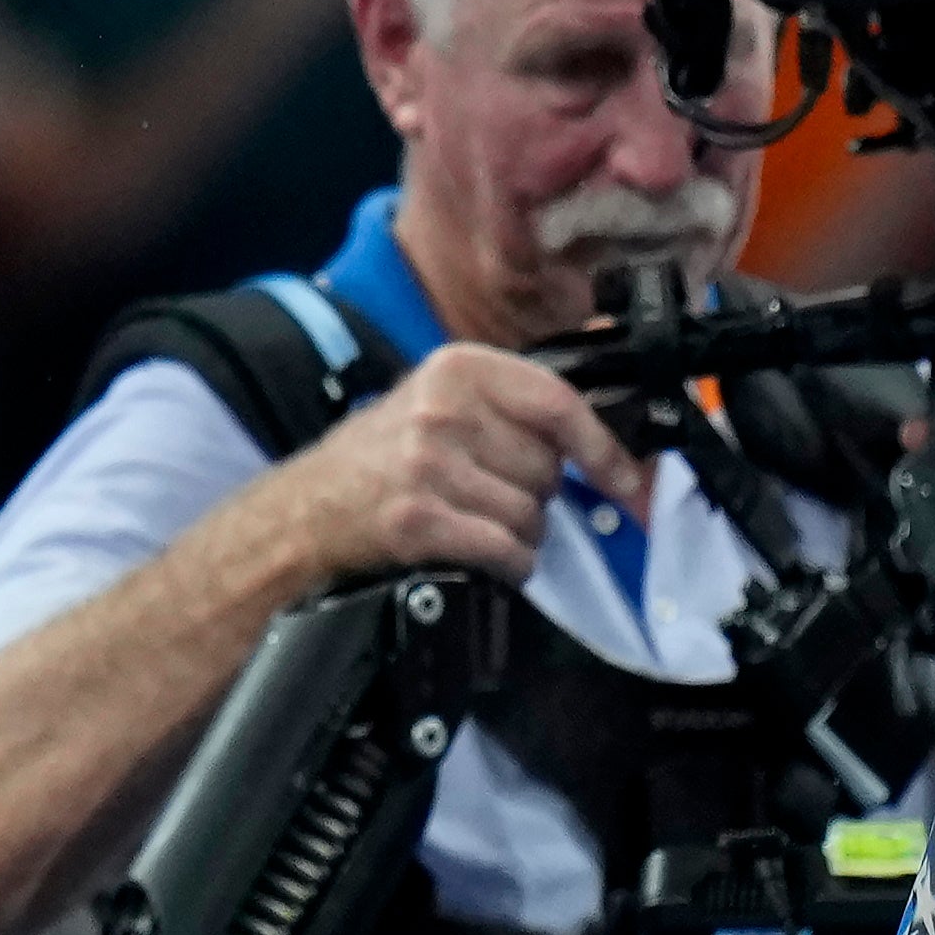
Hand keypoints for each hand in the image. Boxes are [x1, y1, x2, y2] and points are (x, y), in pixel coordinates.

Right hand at [276, 342, 650, 583]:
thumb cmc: (380, 459)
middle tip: (493, 496)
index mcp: (456, 369)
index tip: (629, 480)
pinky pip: (506, 551)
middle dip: (535, 493)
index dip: (603, 447)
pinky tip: (481, 557)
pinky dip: (508, 565)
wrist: (306, 510)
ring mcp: (429, 466)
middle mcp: (443, 411)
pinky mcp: (420, 521)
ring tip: (476, 524)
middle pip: (547, 467)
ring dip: (520, 534)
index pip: (557, 402)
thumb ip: (512, 409)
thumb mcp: (438, 404)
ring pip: (531, 515)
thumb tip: (610, 444)